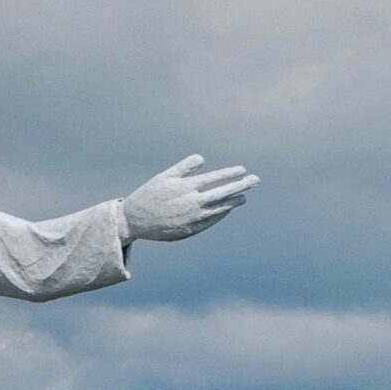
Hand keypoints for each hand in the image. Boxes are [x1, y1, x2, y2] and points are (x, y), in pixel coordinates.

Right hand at [122, 154, 256, 242]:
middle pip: (223, 193)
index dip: (230, 173)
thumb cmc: (149, 195)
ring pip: (220, 209)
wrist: (134, 221)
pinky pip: (211, 221)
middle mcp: (192, 203)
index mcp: (186, 187)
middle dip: (241, 185)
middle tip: (256, 180)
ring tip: (244, 197)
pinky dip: (221, 214)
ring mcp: (193, 218)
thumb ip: (184, 167)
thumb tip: (202, 158)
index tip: (242, 170)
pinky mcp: (190, 230)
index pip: (215, 178)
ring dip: (234, 202)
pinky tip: (226, 209)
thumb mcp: (164, 177)